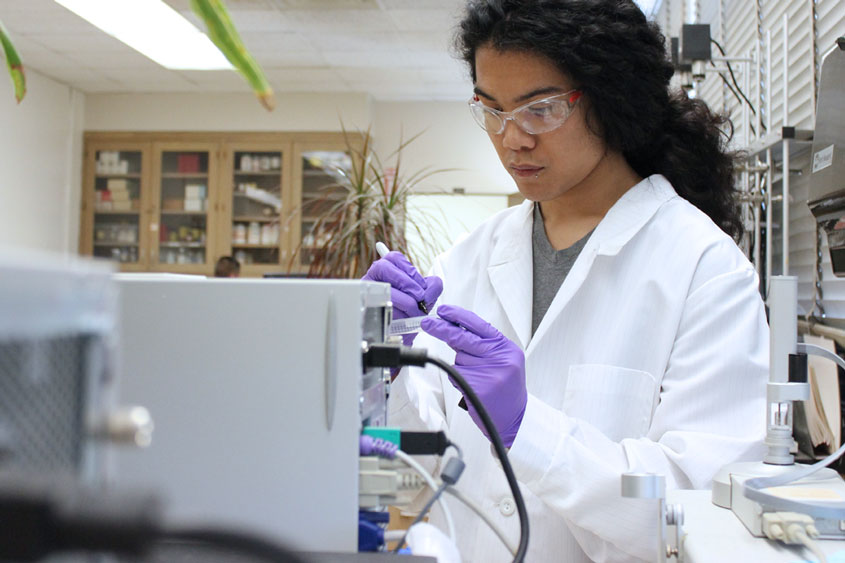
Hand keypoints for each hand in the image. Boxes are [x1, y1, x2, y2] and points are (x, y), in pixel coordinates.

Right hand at [363, 251, 442, 345]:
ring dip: (404, 300)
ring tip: (413, 312)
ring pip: (382, 286)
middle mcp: (373, 279)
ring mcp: (366, 293)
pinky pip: (379, 307)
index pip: (394, 258)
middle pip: (383, 267)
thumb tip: (429, 289)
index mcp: (388, 271)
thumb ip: (432, 287)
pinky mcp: (365, 309)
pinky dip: (396, 315)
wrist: (401, 337)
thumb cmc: (411, 313)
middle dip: (407, 283)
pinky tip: (403, 320)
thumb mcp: (425, 297)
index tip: (421, 285)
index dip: (410, 270)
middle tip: (420, 298)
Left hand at [420, 305, 526, 447]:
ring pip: (458, 359)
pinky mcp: (476, 387)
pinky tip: (473, 386)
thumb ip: (484, 345)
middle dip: (441, 329)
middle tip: (427, 323)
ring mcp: (488, 373)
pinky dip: (458, 379)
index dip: (459, 316)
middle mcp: (499, 358)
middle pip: (463, 338)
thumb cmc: (506, 388)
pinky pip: (455, 375)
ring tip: (478, 378)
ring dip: (460, 365)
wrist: (515, 418)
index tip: (443, 311)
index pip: (479, 325)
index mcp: (506, 348)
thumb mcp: (504, 360)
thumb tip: (455, 329)